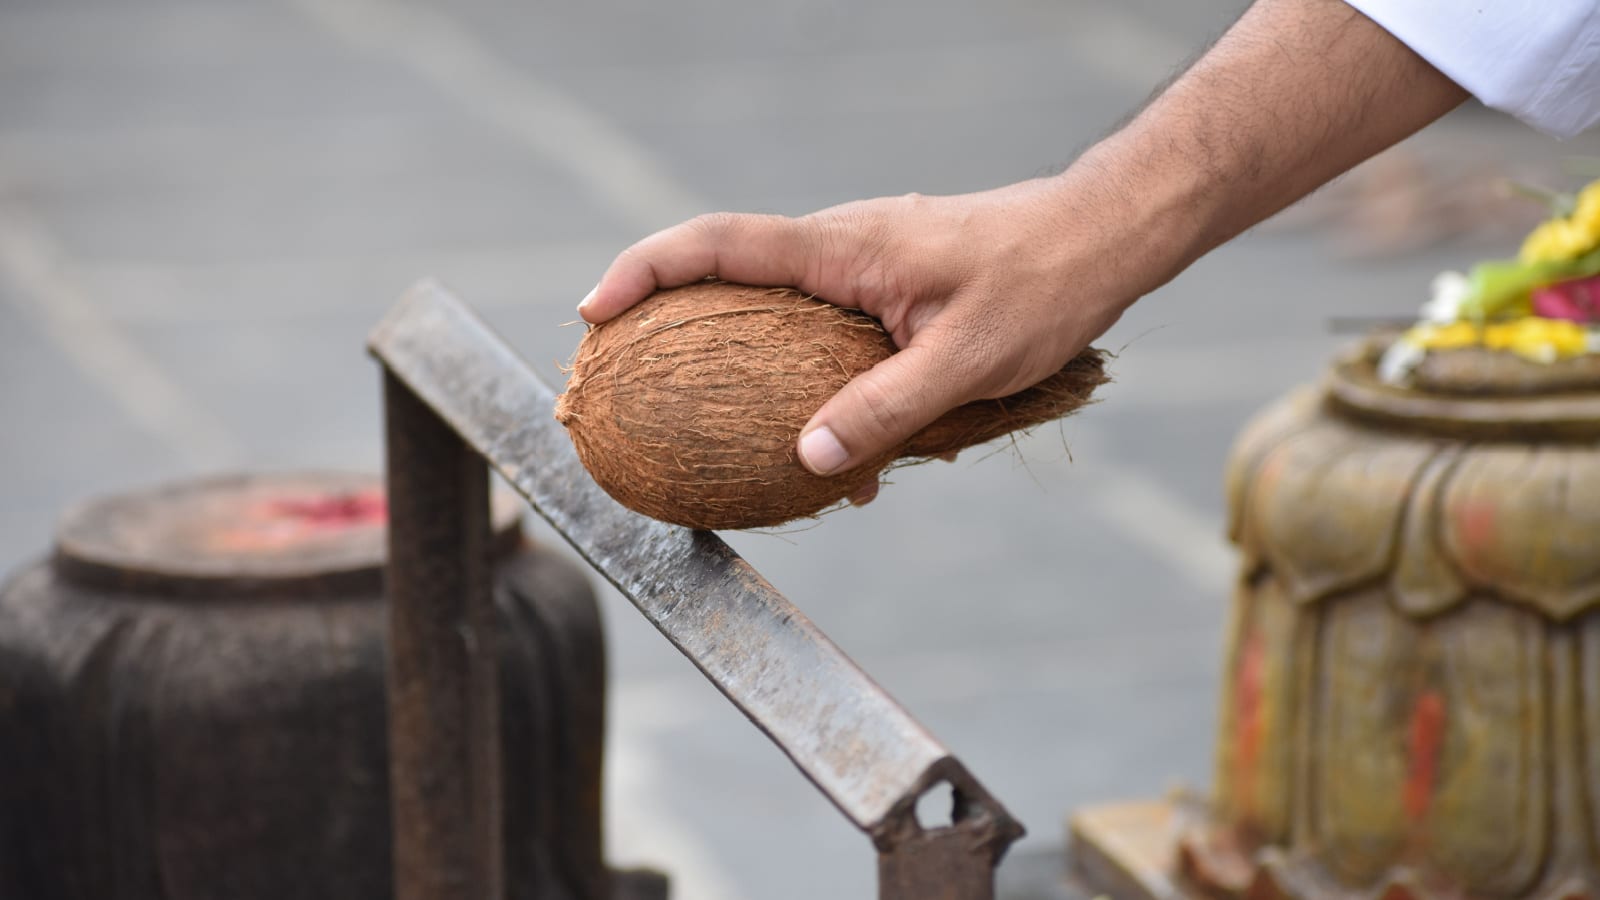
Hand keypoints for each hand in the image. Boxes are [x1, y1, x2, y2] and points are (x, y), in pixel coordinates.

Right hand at [579, 175, 1147, 476]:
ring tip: (724, 435)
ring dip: (744, 365)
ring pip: (780, 313)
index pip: (721, 245)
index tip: (596, 310)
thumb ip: (885, 411)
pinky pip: (828, 335)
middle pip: (729, 273)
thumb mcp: (965, 360)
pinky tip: (847, 458)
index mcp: (844, 248)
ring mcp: (865, 268)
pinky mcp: (891, 291)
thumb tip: (809, 463)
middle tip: (626, 375)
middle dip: (670, 317)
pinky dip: (813, 384)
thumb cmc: (1043, 285)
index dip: (647, 271)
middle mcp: (843, 249)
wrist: (1104, 238)